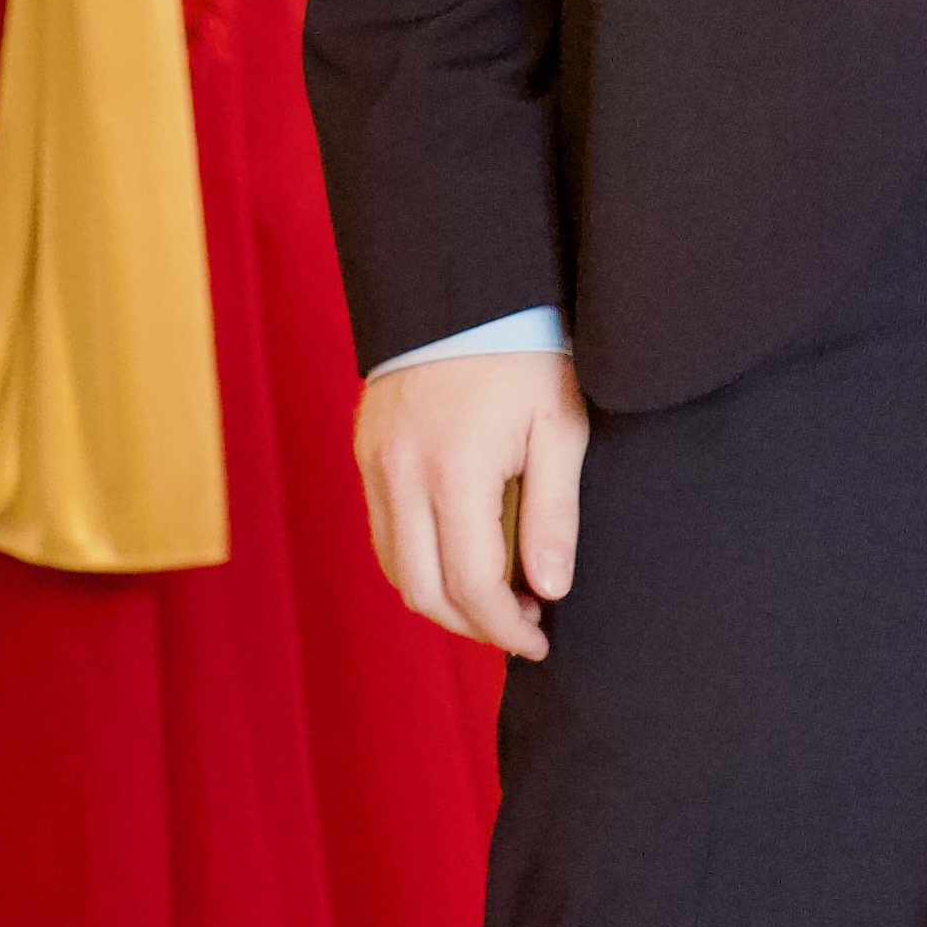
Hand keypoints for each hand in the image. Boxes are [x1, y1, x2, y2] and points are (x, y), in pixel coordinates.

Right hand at [354, 347, 592, 657]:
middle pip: (423, 592)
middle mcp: (402, 475)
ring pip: (394, 567)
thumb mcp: (560, 425)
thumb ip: (553, 513)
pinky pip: (383, 530)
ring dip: (440, 597)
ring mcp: (375, 463)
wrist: (467, 285)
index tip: (538, 640)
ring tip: (494, 594)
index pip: (472, 586)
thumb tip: (550, 589)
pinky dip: (416, 559)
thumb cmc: (527, 351)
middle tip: (519, 625)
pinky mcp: (366, 451)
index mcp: (455, 472)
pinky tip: (458, 552)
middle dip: (472, 625)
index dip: (506, 628)